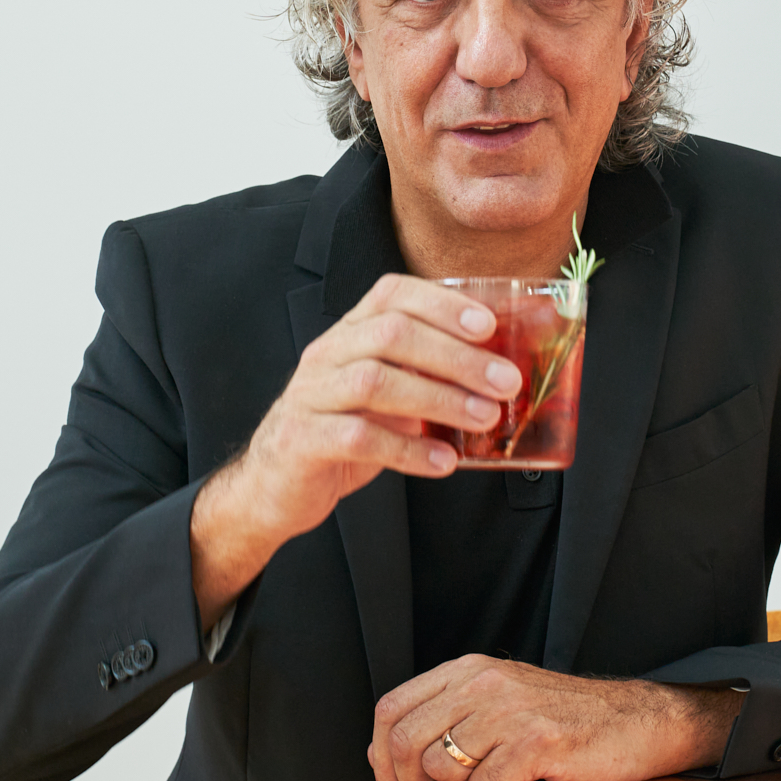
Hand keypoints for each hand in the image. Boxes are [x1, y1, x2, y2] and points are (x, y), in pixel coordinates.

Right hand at [188, 276, 522, 626]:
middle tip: (504, 381)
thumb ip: (428, 379)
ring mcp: (310, 395)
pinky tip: (444, 462)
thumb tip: (498, 374)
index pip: (392, 295)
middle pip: (391, 334)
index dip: (441, 303)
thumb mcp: (387, 398)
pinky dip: (409, 449)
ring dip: (439, 398)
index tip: (489, 325)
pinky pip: (359, 438)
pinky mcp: (302, 439)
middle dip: (455, 355)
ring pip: (375, 381)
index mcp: (348, 334)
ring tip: (484, 417)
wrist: (276, 485)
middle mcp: (326, 354)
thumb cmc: (342, 434)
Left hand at [367, 655, 743, 780]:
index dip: (381, 758)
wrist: (640, 725)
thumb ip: (450, 718)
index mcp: (469, 671)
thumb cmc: (567, 727)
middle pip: (404, 740)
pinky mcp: (539, 739)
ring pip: (439, 765)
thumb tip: (387, 755)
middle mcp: (482, 681)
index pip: (391, 709)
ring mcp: (510, 708)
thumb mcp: (502, 703)